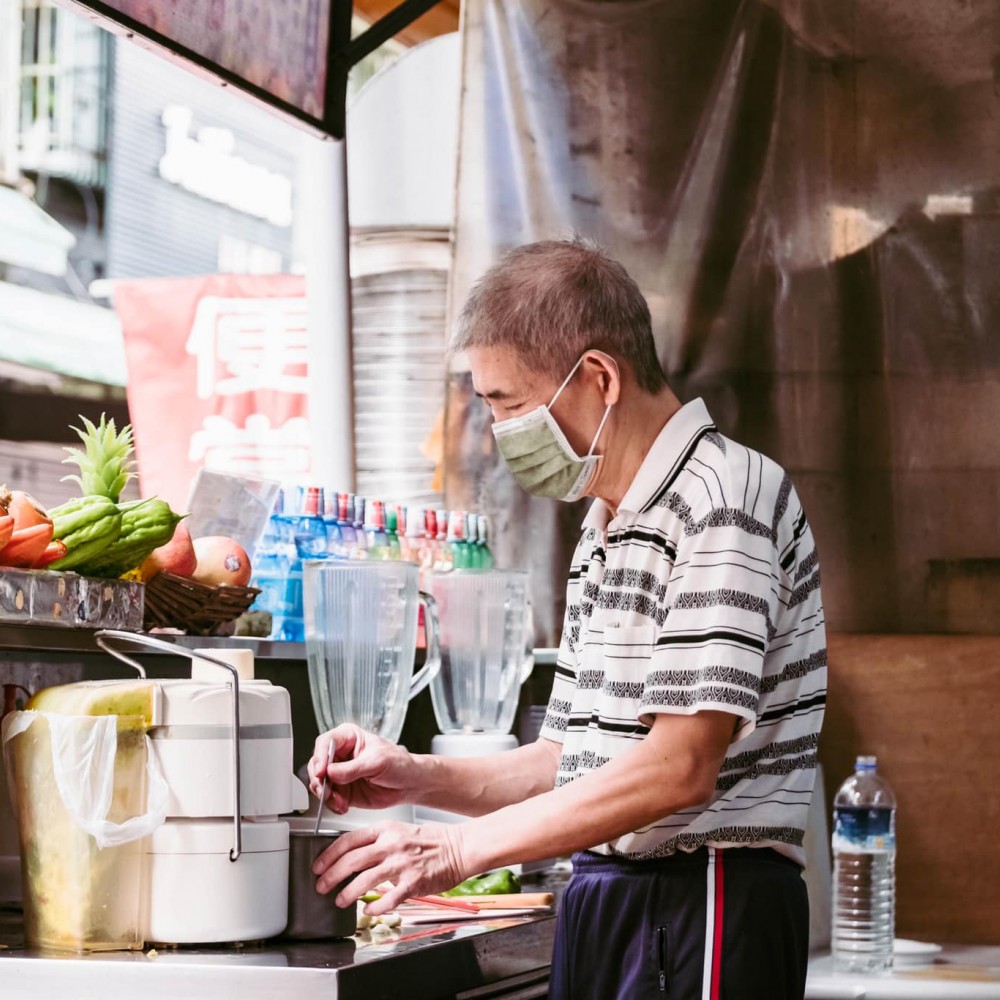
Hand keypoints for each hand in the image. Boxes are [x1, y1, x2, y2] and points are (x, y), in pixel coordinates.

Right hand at [308, 724, 420, 812]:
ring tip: (339, 801)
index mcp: (349, 737)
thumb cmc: (399, 764)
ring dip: (326, 795)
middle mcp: (340, 754)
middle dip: (319, 780)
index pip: (326, 742)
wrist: (409, 784)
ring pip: (319, 783)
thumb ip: (352, 769)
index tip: (321, 772)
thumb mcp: (377, 762)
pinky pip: (328, 798)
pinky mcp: (342, 790)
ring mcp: (340, 773)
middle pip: (317, 763)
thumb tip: (330, 773)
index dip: (320, 757)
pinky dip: (332, 804)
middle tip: (327, 790)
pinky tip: (343, 805)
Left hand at [313, 820, 466, 914]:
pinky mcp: (413, 882)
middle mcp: (391, 844)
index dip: (328, 855)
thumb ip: (377, 842)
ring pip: (364, 880)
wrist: (459, 847)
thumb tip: (353, 857)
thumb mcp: (399, 830)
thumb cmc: (431, 840)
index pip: (348, 840)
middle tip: (321, 886)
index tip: (318, 866)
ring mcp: (401, 863)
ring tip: (340, 900)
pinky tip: (369, 910)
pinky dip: (375, 907)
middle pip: (351, 860)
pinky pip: (388, 898)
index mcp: (385, 829)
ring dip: (347, 893)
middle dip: (331, 876)